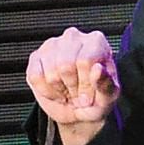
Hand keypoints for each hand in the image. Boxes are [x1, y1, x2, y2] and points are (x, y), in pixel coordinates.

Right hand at [26, 27, 119, 144]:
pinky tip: (55, 90)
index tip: (90, 92)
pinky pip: (35, 77)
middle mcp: (73, 37)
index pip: (85, 61)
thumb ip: (106, 83)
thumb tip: (97, 69)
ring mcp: (52, 44)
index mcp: (96, 41)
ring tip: (68, 91)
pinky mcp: (36, 57)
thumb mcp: (108, 96)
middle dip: (72, 87)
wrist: (79, 108)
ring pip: (49, 72)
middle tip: (78, 92)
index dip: (86, 83)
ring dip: (59, 91)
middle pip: (65, 66)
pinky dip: (45, 91)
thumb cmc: (97, 98)